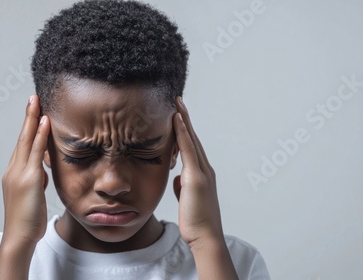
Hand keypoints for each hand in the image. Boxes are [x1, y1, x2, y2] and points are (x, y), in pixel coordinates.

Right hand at [0, 94, 49, 244]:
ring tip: (37, 101)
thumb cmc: (27, 220)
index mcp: (15, 173)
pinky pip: (35, 152)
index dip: (28, 127)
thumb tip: (42, 173)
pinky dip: (39, 135)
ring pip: (27, 140)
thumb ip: (37, 181)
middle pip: (22, 137)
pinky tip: (45, 122)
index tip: (33, 111)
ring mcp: (20, 174)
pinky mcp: (29, 179)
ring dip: (32, 119)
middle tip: (33, 97)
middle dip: (28, 116)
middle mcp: (14, 170)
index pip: (23, 145)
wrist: (20, 237)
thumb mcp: (32, 196)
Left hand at [172, 96, 223, 247]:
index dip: (184, 129)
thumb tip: (177, 179)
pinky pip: (188, 150)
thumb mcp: (186, 199)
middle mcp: (204, 169)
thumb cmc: (195, 221)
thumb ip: (182, 186)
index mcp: (201, 174)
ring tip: (176, 103)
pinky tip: (177, 120)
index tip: (177, 114)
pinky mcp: (196, 179)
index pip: (191, 146)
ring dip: (184, 120)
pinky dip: (183, 134)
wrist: (205, 237)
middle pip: (193, 138)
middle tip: (177, 100)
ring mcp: (202, 173)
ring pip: (191, 140)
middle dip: (185, 118)